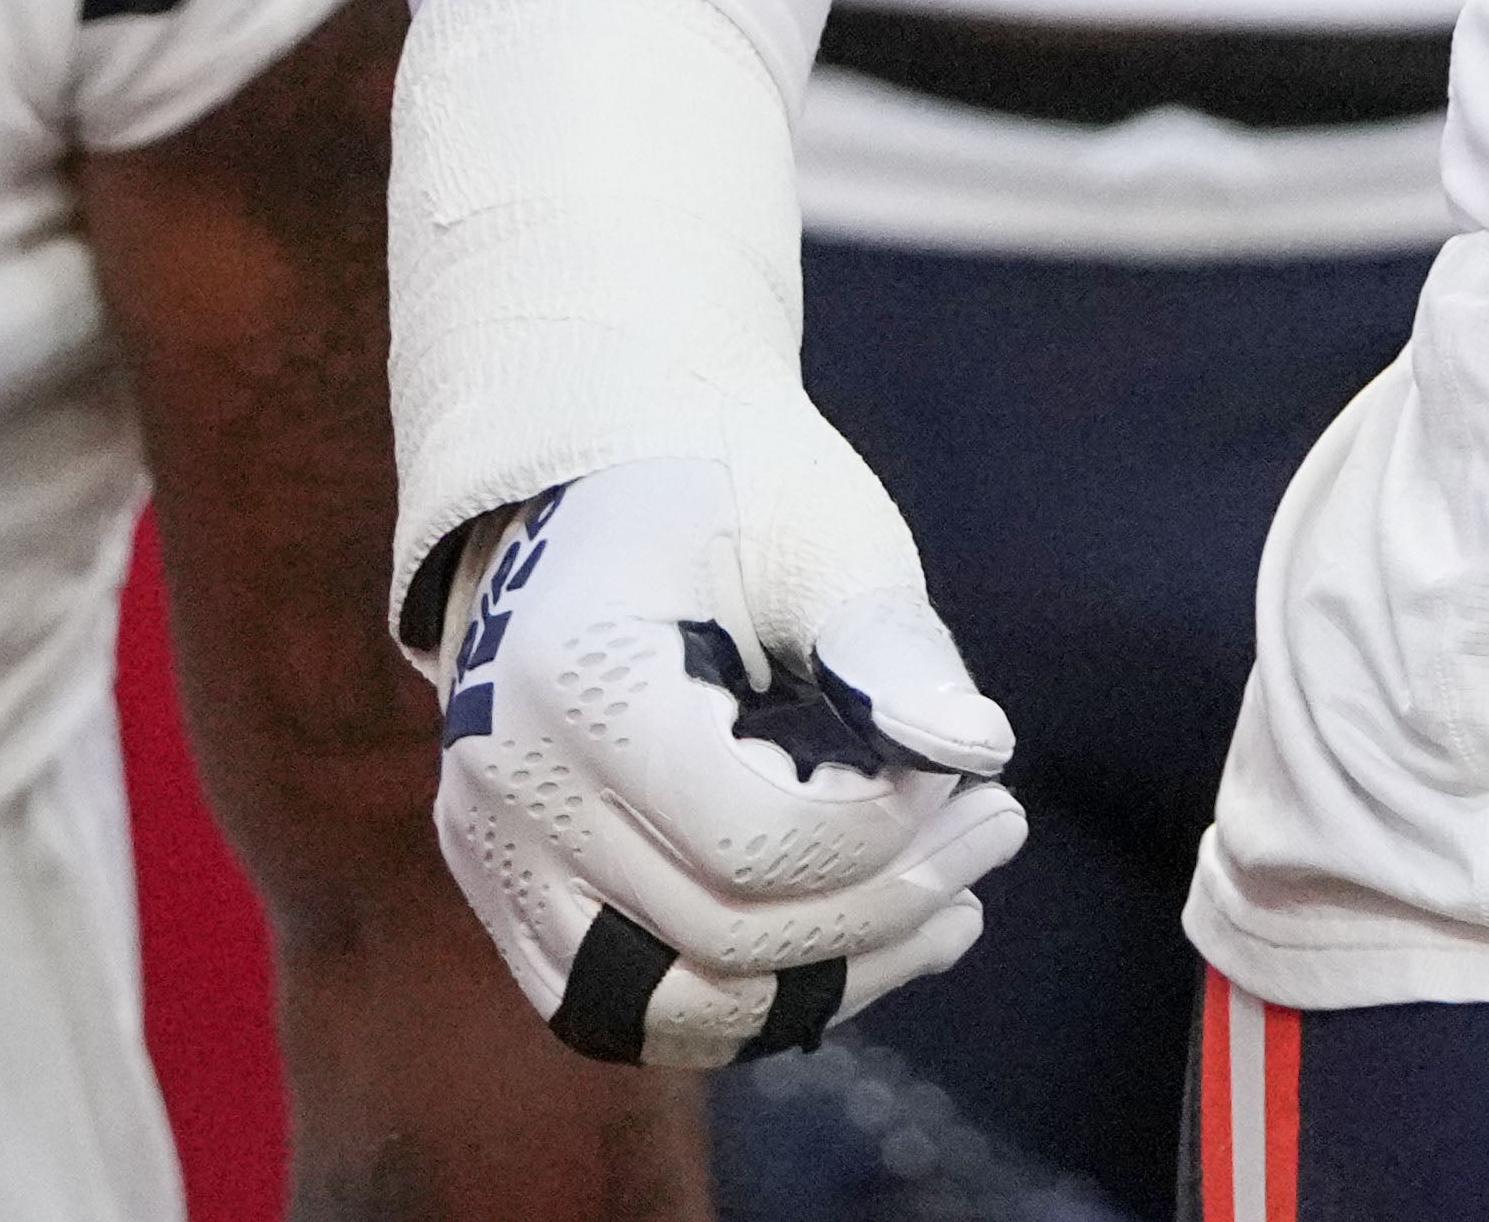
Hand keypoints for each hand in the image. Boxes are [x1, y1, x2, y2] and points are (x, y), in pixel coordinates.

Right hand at [423, 444, 1025, 1069]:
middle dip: (887, 901)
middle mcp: (505, 785)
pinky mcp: (510, 892)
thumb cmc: (731, 487)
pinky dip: (752, 996)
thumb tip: (979, 749)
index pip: (750, 840)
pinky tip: (862, 943)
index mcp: (572, 677)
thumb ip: (889, 643)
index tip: (967, 768)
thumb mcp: (823, 529)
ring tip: (949, 915)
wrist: (600, 479)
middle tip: (996, 826)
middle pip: (719, 936)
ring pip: (668, 1008)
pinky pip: (629, 1006)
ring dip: (828, 980)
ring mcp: (492, 853)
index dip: (885, 830)